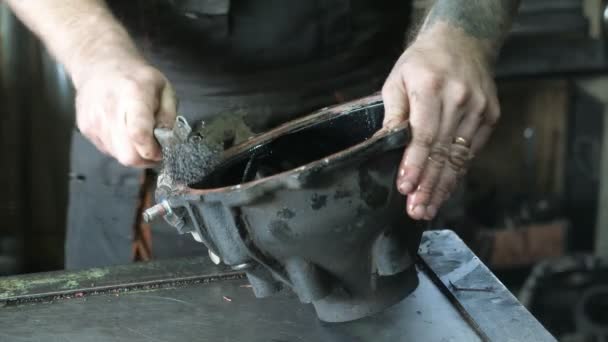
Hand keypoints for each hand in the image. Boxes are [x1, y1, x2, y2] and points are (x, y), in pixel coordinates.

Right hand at [74, 57, 176, 167]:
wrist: (99, 65)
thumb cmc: (136, 77)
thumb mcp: (164, 88)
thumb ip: (168, 116)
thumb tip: (168, 141)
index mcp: (134, 94)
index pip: (139, 133)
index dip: (152, 150)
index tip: (161, 149)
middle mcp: (110, 109)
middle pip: (128, 156)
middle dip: (145, 158)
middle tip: (153, 146)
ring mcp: (94, 121)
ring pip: (119, 156)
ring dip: (133, 152)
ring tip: (137, 131)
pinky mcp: (86, 130)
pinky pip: (109, 151)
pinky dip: (120, 146)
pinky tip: (122, 128)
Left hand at [382, 24, 499, 220]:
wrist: (463, 40)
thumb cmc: (422, 62)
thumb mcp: (398, 79)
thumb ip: (393, 113)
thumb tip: (384, 143)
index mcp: (431, 88)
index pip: (423, 135)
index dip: (414, 165)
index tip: (405, 188)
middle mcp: (459, 99)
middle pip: (443, 152)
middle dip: (429, 185)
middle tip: (417, 210)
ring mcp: (479, 108)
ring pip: (460, 157)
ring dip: (444, 186)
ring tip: (429, 209)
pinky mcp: (491, 116)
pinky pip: (472, 151)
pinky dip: (457, 173)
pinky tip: (445, 190)